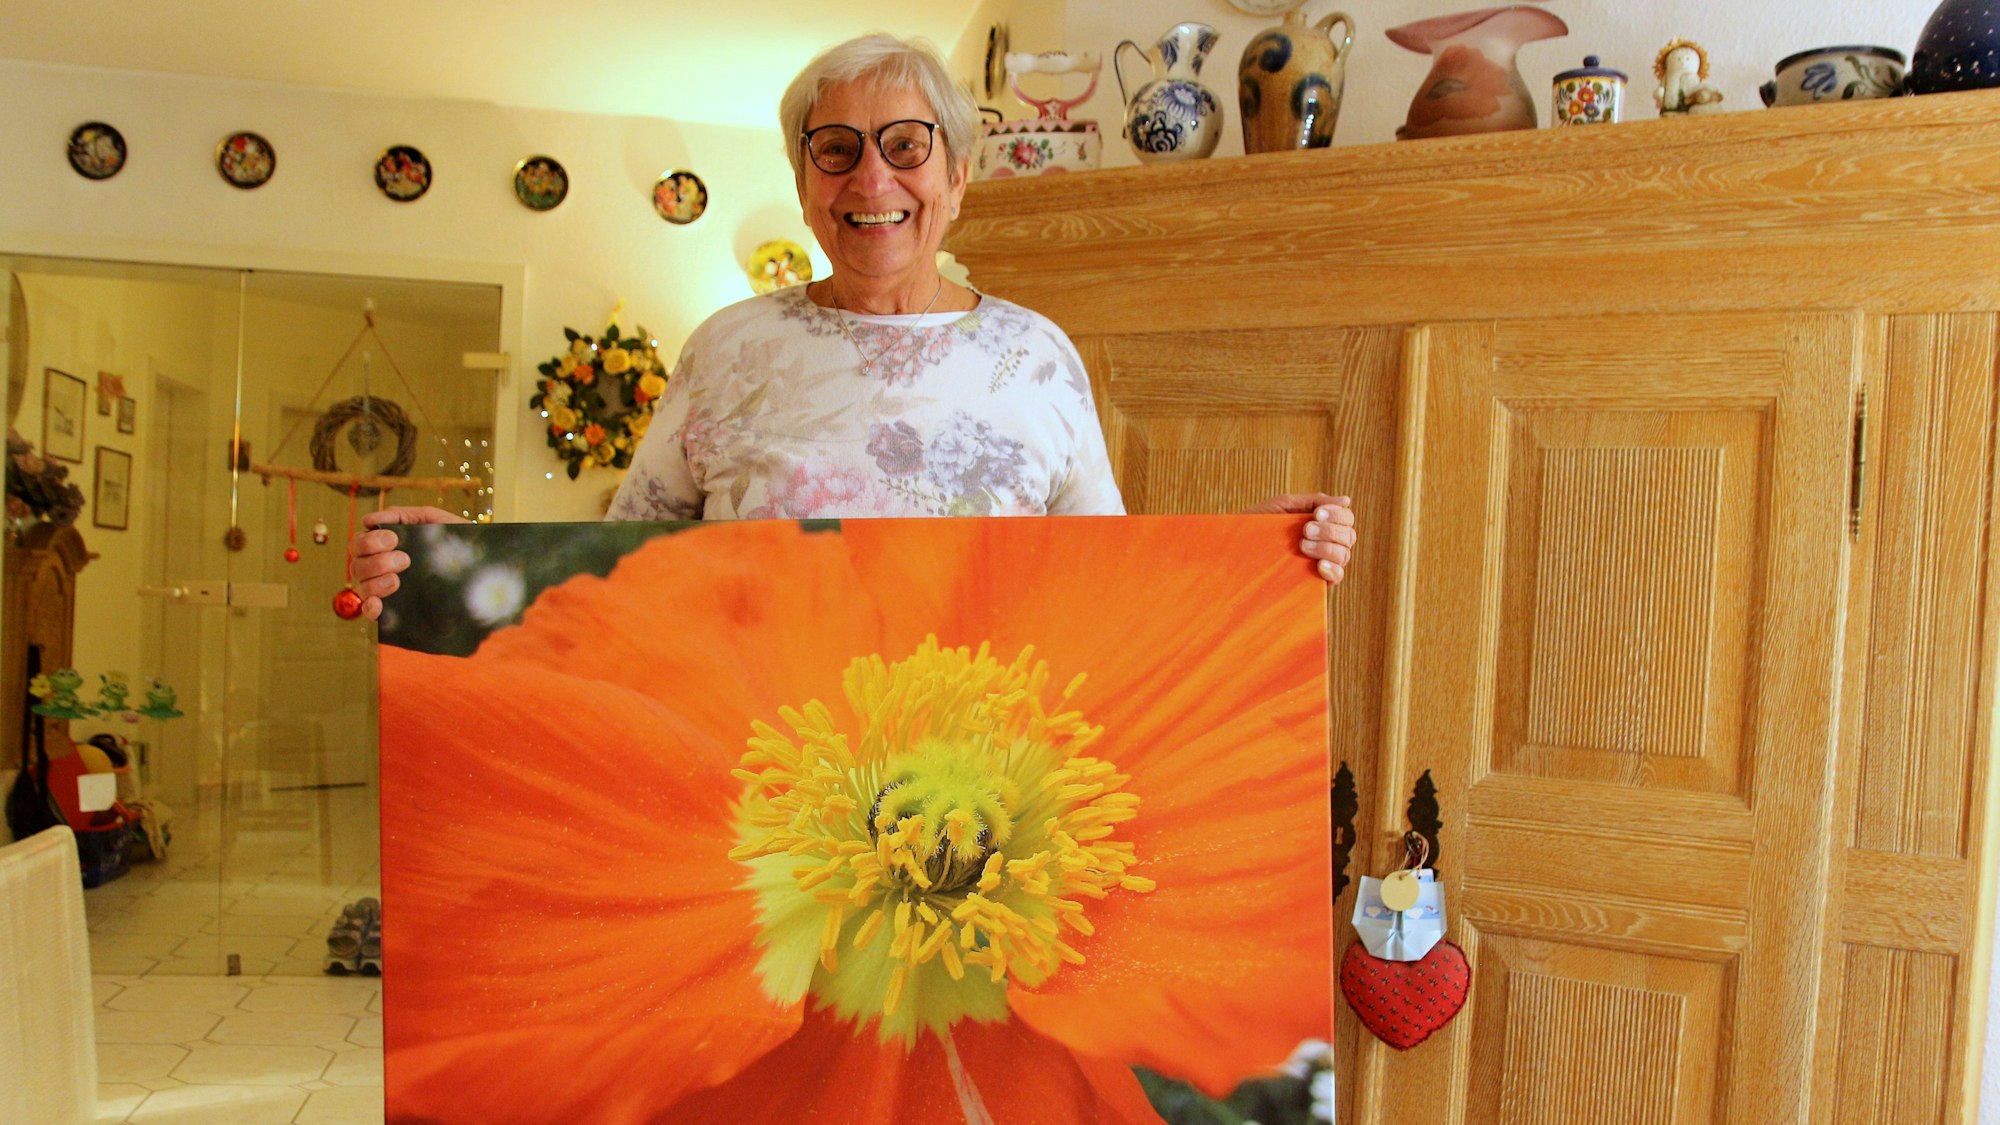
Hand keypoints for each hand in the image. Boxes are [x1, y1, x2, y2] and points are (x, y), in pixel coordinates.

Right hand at [348, 505, 468, 620]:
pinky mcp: (395, 608)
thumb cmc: (461, 542)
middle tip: (404, 560)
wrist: (488, 569)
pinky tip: (378, 605)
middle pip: (356, 562)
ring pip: (361, 584)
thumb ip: (407, 515)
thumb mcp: (438, 521)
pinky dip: (369, 607)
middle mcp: (382, 566)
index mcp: (388, 544)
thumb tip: (370, 519)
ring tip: (397, 580)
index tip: (393, 540)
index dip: (370, 540)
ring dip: (374, 581)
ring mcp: (386, 588)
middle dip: (375, 560)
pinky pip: (369, 610)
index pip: (360, 541)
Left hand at [1244, 492, 1356, 584]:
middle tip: (1306, 530)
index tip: (1317, 514)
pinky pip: (1337, 577)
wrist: (1232, 548)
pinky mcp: (1313, 582)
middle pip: (1349, 536)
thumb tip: (1346, 500)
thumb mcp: (1283, 506)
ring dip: (1327, 547)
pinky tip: (1319, 565)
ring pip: (1344, 554)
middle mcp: (1326, 544)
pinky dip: (1332, 569)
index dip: (1338, 515)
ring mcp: (1321, 563)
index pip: (1346, 518)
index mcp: (1321, 524)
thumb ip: (1313, 501)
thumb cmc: (1257, 525)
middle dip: (1331, 530)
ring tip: (1302, 545)